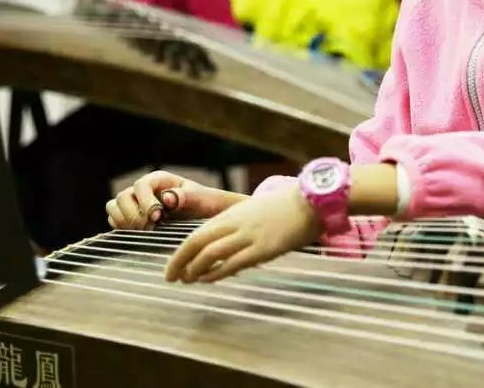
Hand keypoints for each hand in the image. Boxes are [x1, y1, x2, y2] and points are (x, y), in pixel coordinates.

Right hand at [106, 170, 245, 229]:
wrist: (206, 215)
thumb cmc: (205, 203)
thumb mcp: (201, 198)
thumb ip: (185, 196)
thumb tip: (166, 197)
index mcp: (159, 179)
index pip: (141, 186)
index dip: (145, 202)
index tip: (157, 217)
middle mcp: (144, 189)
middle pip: (122, 197)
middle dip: (133, 214)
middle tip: (149, 227)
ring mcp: (135, 202)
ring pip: (114, 206)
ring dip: (124, 220)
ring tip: (144, 230)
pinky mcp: (131, 215)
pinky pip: (114, 219)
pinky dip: (121, 227)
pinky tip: (138, 233)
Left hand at [164, 184, 322, 283]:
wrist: (313, 201)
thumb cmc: (286, 207)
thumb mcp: (255, 210)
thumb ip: (238, 225)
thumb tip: (223, 246)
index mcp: (233, 214)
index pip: (197, 234)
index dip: (180, 252)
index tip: (172, 266)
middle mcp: (236, 224)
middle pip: (197, 243)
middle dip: (179, 262)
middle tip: (170, 277)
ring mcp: (249, 236)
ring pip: (210, 254)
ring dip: (194, 270)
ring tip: (187, 281)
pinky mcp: (264, 249)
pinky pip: (232, 263)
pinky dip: (216, 273)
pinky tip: (207, 280)